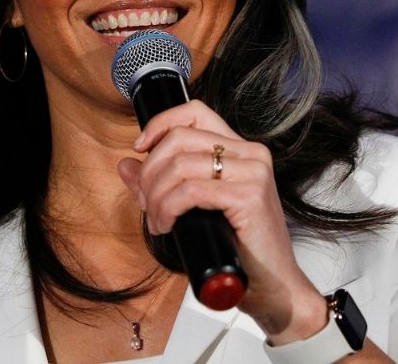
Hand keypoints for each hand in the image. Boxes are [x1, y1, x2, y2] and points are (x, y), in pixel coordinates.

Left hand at [116, 100, 327, 344]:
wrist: (272, 286)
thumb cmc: (237, 248)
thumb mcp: (193, 207)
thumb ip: (160, 183)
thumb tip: (126, 164)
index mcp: (240, 149)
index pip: (195, 111)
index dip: (160, 124)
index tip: (140, 149)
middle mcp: (251, 153)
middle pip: (180, 138)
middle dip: (151, 172)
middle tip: (147, 202)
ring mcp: (253, 172)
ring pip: (180, 165)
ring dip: (156, 196)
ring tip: (158, 220)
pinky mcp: (249, 196)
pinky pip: (190, 191)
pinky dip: (168, 209)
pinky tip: (167, 226)